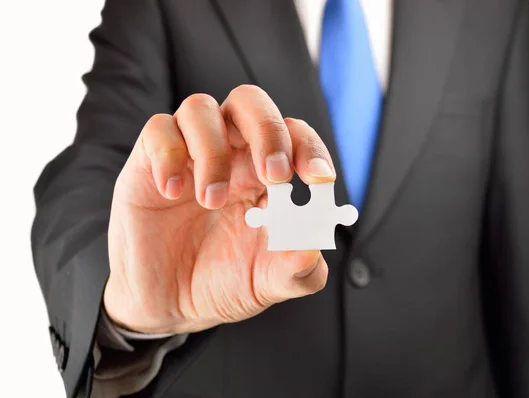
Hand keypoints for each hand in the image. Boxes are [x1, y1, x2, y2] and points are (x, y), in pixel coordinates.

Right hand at [104, 85, 335, 333]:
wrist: (167, 305)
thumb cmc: (223, 282)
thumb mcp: (267, 284)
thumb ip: (298, 270)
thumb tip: (315, 247)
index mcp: (266, 175)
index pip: (295, 135)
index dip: (310, 148)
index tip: (320, 179)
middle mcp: (231, 154)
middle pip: (251, 102)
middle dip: (268, 131)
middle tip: (273, 176)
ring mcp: (189, 154)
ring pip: (201, 108)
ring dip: (213, 152)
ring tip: (210, 200)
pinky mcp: (149, 163)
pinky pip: (158, 130)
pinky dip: (168, 154)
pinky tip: (172, 192)